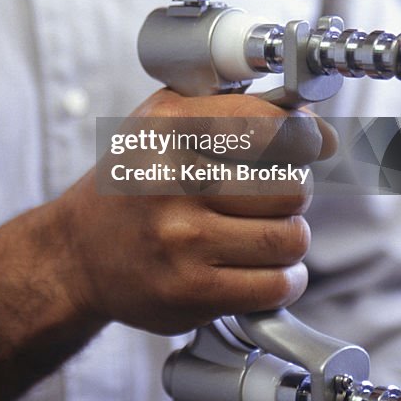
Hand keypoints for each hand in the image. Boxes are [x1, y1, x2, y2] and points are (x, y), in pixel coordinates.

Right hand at [55, 88, 336, 334]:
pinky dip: (284, 279)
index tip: (311, 144)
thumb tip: (323, 134)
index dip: (306, 136)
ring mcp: (179, 239)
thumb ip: (240, 109)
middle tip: (273, 193)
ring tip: (265, 231)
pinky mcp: (189, 291)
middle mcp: (171, 178)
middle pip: (291, 186)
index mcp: (169, 125)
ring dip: (290, 236)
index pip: (272, 125)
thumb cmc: (135, 178)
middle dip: (295, 190)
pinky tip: (262, 267)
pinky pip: (275, 285)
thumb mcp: (168, 119)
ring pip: (290, 238)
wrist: (78, 252)